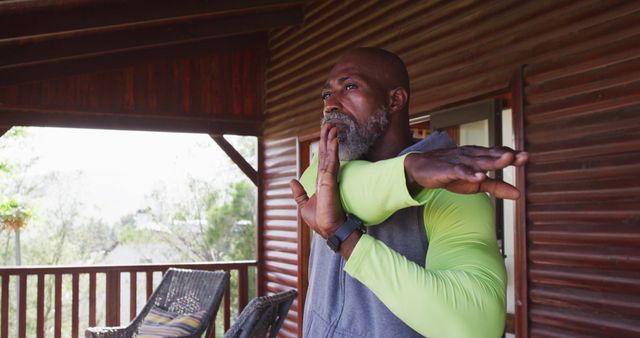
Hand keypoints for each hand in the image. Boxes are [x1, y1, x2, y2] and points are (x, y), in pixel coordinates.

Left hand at [290, 123, 345, 238]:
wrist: (329, 230)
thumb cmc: (321, 220)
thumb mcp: (304, 205)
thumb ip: (299, 193)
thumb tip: (292, 181)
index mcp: (321, 181)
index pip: (322, 160)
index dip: (324, 146)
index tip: (326, 134)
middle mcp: (326, 177)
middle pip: (326, 154)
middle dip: (327, 139)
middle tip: (330, 124)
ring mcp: (329, 178)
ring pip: (330, 155)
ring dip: (331, 140)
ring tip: (333, 127)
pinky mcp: (330, 181)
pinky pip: (331, 162)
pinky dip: (332, 150)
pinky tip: (334, 140)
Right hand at [404, 146, 527, 198]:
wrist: (420, 169)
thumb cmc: (451, 174)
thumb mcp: (476, 183)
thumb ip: (498, 187)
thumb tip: (518, 194)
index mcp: (480, 157)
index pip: (498, 154)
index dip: (512, 155)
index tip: (526, 157)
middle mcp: (472, 156)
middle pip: (491, 156)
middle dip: (507, 156)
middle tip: (523, 156)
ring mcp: (460, 162)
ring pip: (479, 161)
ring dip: (493, 161)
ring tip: (508, 160)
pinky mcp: (448, 169)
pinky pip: (460, 171)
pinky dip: (470, 174)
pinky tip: (479, 177)